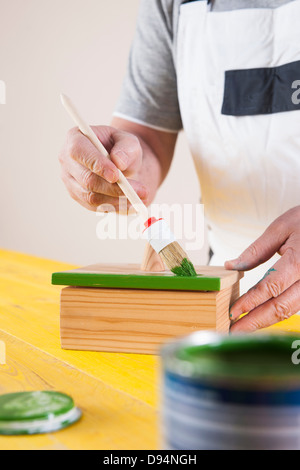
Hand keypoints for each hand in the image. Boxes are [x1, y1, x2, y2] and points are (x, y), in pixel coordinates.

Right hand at [59, 125, 147, 211]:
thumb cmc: (121, 148)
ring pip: (90, 196)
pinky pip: (95, 206)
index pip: (79, 152)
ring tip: (139, 198)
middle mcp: (67, 161)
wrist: (119, 162)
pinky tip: (131, 205)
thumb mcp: (129, 141)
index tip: (116, 176)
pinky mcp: (78, 196)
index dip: (96, 164)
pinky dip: (115, 207)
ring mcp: (70, 181)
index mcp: (75, 138)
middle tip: (138, 191)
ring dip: (116, 200)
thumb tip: (119, 162)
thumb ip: (127, 147)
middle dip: (113, 188)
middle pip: (86, 179)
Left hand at [225, 206, 299, 331]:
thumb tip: (231, 266)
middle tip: (234, 331)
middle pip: (281, 307)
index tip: (233, 312)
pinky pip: (297, 307)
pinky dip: (279, 314)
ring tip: (245, 327)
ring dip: (266, 321)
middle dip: (255, 321)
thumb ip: (256, 250)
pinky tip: (262, 317)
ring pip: (290, 311)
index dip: (250, 302)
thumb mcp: (281, 228)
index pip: (270, 288)